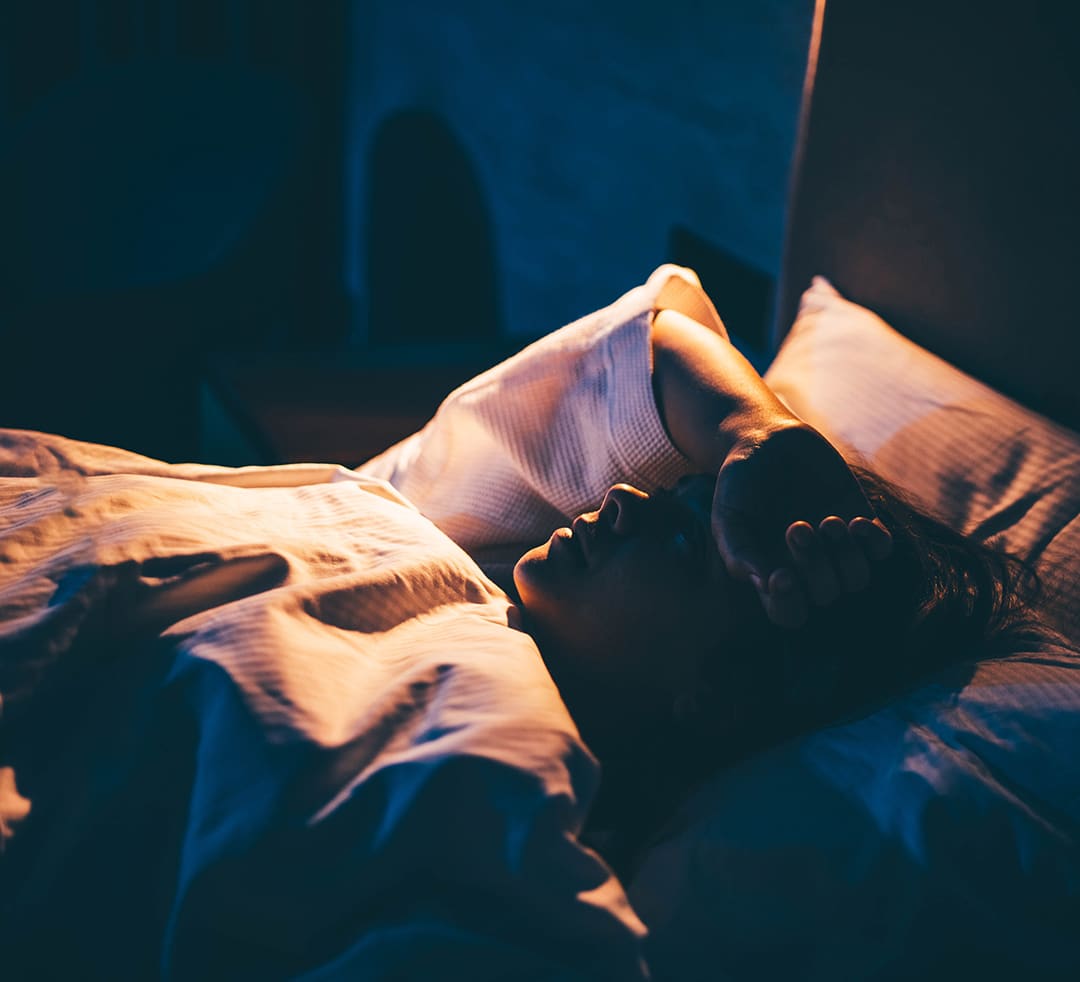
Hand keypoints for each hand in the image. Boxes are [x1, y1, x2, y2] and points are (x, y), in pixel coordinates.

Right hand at [711, 421, 892, 628]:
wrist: (768, 440)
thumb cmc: (740, 481)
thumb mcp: (727, 514)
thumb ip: (738, 550)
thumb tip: (763, 585)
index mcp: (773, 574)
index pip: (788, 613)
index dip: (789, 603)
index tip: (783, 575)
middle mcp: (807, 568)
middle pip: (826, 596)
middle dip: (814, 564)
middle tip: (797, 526)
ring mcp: (837, 548)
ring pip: (857, 580)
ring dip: (845, 554)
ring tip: (827, 521)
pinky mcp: (860, 522)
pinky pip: (881, 551)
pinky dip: (873, 542)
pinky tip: (856, 520)